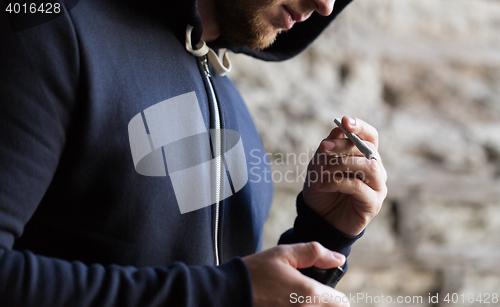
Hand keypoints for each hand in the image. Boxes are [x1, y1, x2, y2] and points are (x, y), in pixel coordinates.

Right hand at [243, 242, 348, 306]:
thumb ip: (314, 253)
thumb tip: (338, 259)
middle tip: (308, 294)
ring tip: (294, 299)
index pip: (343, 303)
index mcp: (310, 294)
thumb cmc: (256, 272)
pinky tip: (286, 304)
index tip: (324, 290)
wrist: (230, 293)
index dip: (336, 295)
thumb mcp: (284, 253)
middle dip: (326, 304)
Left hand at [302, 116, 387, 235]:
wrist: (319, 218)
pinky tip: (320, 185)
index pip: (370, 136)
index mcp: (364, 156)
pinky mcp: (373, 204)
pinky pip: (359, 187)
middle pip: (368, 149)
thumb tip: (338, 129)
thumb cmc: (322, 188)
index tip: (345, 121)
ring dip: (341, 164)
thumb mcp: (319, 164)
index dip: (360, 126)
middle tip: (323, 148)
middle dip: (344, 146)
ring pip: (368, 166)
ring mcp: (378, 186)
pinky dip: (336, 182)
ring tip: (320, 170)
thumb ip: (329, 148)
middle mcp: (376, 169)